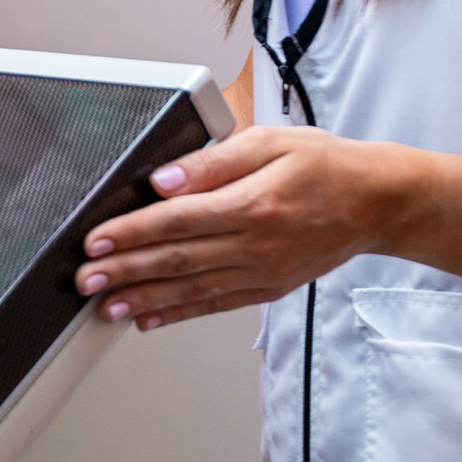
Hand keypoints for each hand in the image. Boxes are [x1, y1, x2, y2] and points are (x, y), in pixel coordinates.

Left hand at [73, 125, 433, 330]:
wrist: (375, 202)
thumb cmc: (325, 165)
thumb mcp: (271, 143)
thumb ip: (214, 162)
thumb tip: (166, 180)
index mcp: (253, 203)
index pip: (178, 220)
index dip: (132, 232)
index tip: (97, 239)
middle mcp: (255, 244)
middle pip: (178, 259)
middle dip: (126, 270)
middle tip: (86, 279)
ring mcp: (262, 271)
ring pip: (192, 288)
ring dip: (145, 299)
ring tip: (107, 305)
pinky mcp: (268, 287)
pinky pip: (216, 304)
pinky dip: (180, 313)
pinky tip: (149, 318)